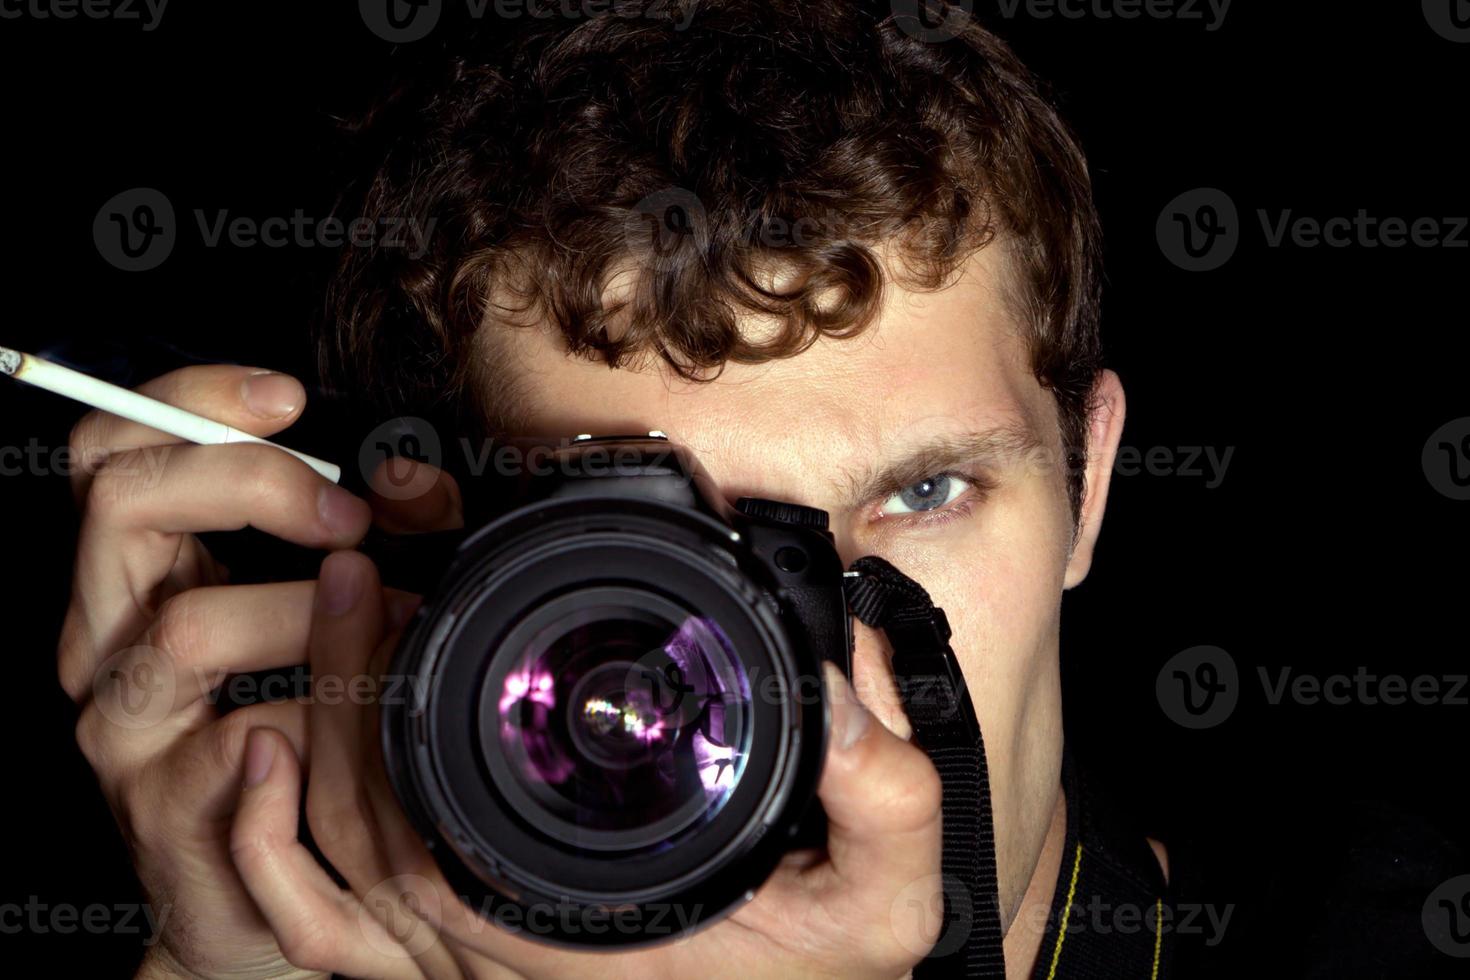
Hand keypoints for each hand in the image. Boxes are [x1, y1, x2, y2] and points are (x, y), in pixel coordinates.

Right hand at [57, 365, 374, 978]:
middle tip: (345, 515)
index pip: (115, 448)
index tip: (288, 397)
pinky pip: (238, 738)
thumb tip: (411, 478)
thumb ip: (375, 534)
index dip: (189, 399)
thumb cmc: (301, 729)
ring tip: (385, 625)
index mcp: (139, 570)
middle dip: (250, 484)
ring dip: (308, 616)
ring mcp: (120, 717)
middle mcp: (104, 632)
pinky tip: (355, 720)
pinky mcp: (158, 797)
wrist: (255, 888)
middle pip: (123, 501)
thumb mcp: (333, 609)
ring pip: (186, 625)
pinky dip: (319, 718)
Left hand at [229, 544, 944, 979]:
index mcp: (577, 920)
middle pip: (351, 817)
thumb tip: (832, 685)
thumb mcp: (883, 900)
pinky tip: (275, 763)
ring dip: (307, 736)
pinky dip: (273, 850)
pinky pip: (330, 925)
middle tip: (349, 574)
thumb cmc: (815, 979)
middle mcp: (504, 948)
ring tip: (335, 619)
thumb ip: (882, 792)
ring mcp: (478, 958)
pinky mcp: (478, 951)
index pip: (426, 814)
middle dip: (334, 677)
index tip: (386, 586)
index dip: (379, 692)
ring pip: (329, 862)